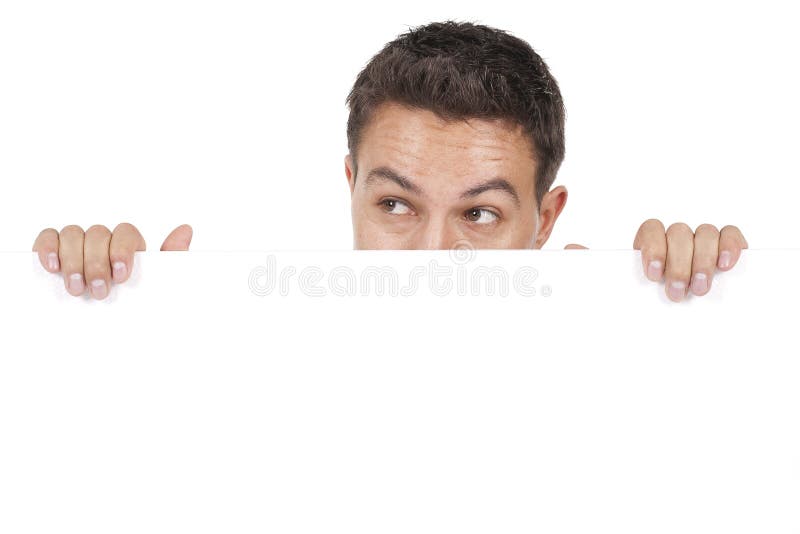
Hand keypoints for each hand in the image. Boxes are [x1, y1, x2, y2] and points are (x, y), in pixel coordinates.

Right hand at [32, 223, 192, 298]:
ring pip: (73, 234)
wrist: (107, 341)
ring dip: (74, 261)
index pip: (126, 232)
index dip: (123, 250)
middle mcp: (103, 244)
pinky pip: (48, 238)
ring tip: (76, 289)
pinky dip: (48, 248)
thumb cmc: (134, 309)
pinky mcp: (53, 254)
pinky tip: (53, 267)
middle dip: (97, 263)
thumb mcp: (157, 289)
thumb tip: (185, 229)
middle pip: (98, 234)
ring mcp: (77, 247)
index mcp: (128, 248)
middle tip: (99, 291)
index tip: (121, 276)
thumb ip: (171, 259)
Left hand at [633, 219, 747, 301]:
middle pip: (679, 234)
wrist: (701, 311)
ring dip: (703, 261)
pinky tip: (724, 265)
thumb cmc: (670, 297)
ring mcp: (704, 236)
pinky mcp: (728, 240)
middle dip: (678, 266)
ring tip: (700, 287)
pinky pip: (730, 233)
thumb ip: (651, 286)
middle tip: (677, 291)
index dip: (653, 249)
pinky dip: (728, 247)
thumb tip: (647, 292)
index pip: (651, 229)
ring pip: (705, 234)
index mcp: (655, 242)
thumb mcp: (654, 293)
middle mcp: (679, 235)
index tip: (654, 275)